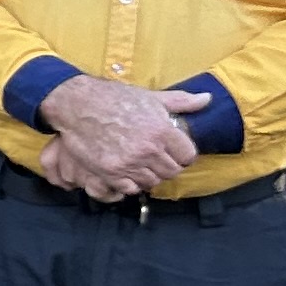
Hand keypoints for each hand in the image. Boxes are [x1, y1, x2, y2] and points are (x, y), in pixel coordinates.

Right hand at [37, 75, 205, 199]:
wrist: (77, 104)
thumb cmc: (115, 98)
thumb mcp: (151, 97)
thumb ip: (181, 101)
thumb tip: (207, 99)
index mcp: (162, 131)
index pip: (188, 157)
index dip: (182, 155)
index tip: (173, 152)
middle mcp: (149, 149)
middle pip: (171, 172)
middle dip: (166, 166)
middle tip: (155, 159)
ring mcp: (129, 163)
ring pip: (152, 182)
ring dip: (148, 175)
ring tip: (139, 164)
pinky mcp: (110, 172)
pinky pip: (131, 188)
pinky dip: (130, 183)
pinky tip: (126, 171)